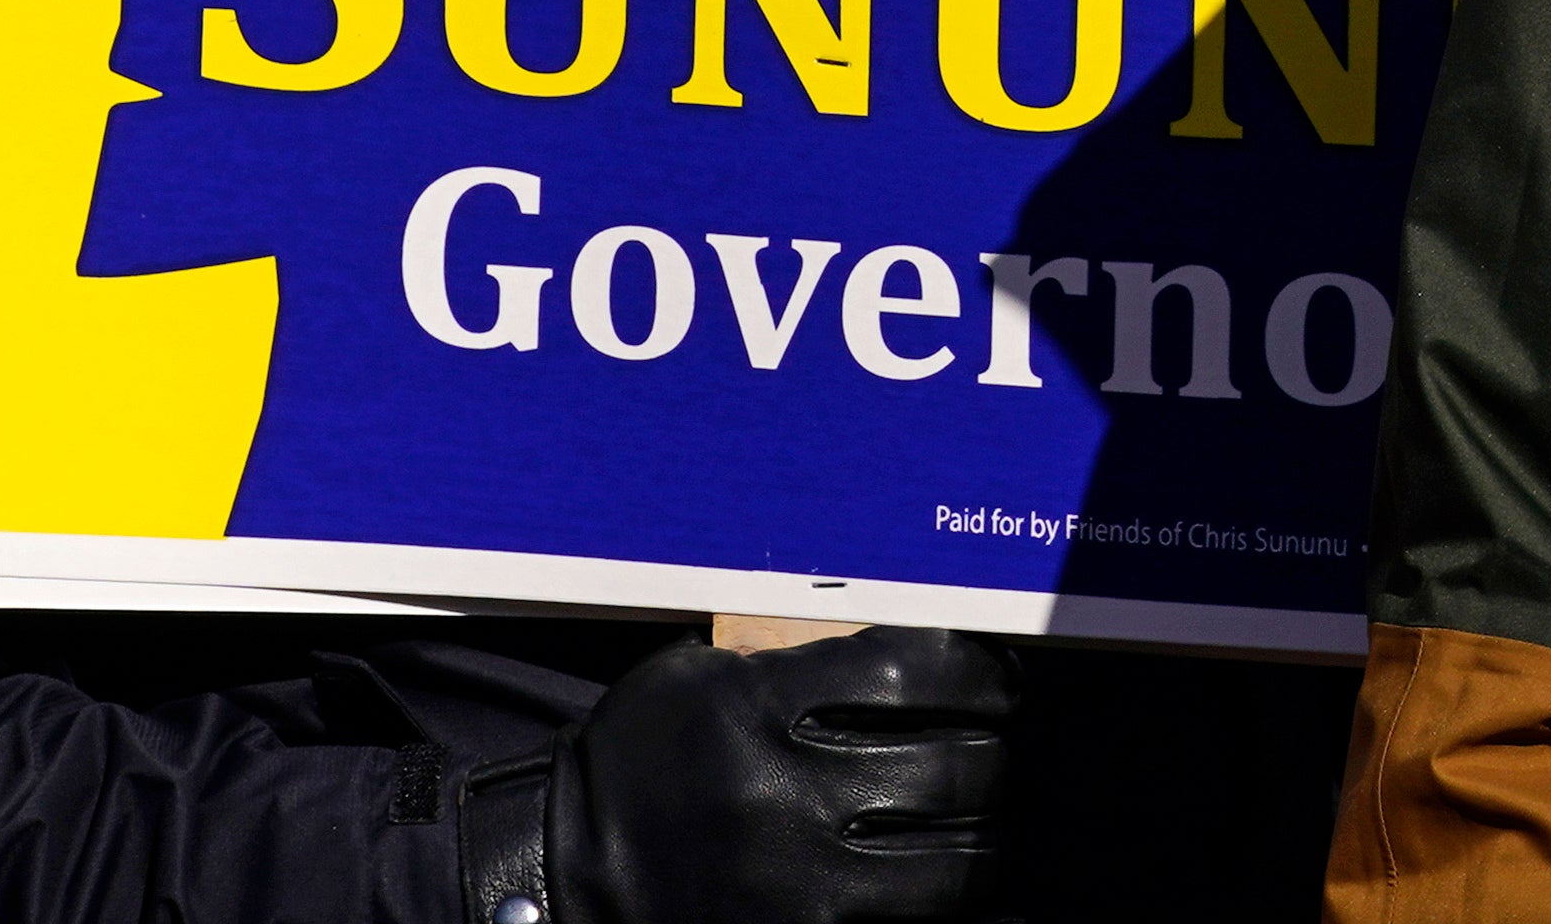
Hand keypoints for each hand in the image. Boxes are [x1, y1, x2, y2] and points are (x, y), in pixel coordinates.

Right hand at [558, 627, 1014, 923]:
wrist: (554, 878)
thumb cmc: (638, 766)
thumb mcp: (696, 683)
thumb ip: (799, 662)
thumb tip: (923, 652)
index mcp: (757, 709)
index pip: (922, 673)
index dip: (983, 676)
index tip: (996, 685)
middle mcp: (782, 796)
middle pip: (957, 770)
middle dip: (990, 758)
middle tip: (987, 753)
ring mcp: (795, 884)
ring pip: (957, 864)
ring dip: (981, 838)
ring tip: (972, 822)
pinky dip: (951, 907)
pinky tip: (948, 883)